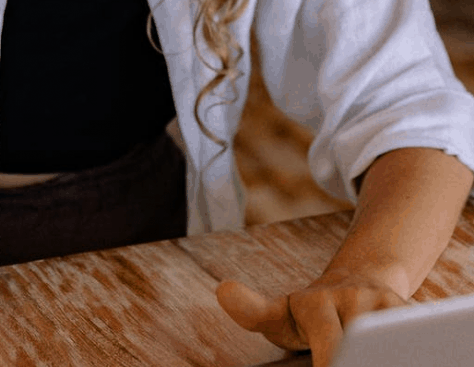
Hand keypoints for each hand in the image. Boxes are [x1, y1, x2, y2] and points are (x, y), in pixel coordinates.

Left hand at [216, 270, 406, 366]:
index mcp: (320, 302)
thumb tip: (222, 291)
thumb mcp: (281, 313)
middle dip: (362, 358)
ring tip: (386, 359)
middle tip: (350, 363)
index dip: (333, 361)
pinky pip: (418, 337)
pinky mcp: (415, 316)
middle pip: (365, 341)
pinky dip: (414, 351)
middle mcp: (357, 299)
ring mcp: (389, 307)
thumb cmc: (312, 312)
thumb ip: (253, 310)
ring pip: (398, 337)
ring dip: (392, 352)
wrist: (360, 282)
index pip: (330, 344)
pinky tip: (409, 356)